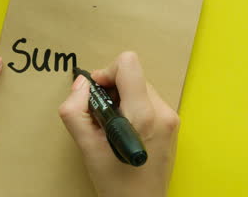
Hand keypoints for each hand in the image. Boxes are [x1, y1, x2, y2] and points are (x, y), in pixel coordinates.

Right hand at [58, 52, 179, 196]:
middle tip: (101, 117)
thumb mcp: (87, 148)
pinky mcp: (172, 124)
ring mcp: (170, 118)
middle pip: (133, 75)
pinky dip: (133, 109)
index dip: (106, 72)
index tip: (96, 93)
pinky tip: (125, 132)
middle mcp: (162, 112)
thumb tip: (81, 84)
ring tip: (113, 128)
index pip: (128, 63)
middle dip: (112, 90)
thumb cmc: (116, 185)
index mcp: (143, 115)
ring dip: (122, 100)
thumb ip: (75, 110)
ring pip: (139, 87)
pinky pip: (148, 101)